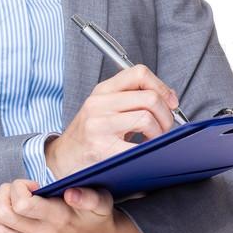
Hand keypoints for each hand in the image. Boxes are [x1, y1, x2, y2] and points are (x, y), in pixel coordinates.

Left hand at [0, 177, 124, 232]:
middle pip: (2, 215)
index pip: (22, 205)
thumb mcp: (101, 202)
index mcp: (58, 219)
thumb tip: (71, 194)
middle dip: (3, 193)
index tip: (32, 184)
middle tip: (15, 188)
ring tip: (8, 199)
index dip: (20, 187)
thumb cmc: (96, 218)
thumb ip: (88, 197)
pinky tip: (8, 213)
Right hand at [45, 64, 180, 178]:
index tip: (170, 102)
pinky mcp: (102, 148)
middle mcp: (99, 104)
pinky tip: (146, 153)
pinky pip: (138, 145)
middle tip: (165, 129)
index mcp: (102, 90)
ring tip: (154, 141)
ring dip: (159, 133)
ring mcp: (99, 125)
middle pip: (150, 98)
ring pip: (147, 118)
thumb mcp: (103, 107)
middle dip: (167, 115)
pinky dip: (150, 150)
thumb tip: (169, 98)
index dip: (161, 87)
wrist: (61, 158)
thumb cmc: (88, 135)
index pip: (139, 73)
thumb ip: (131, 98)